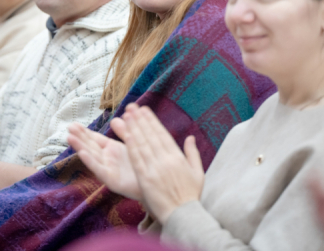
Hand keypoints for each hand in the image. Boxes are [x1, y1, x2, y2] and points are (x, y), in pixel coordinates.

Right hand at [67, 122, 141, 200]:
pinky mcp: (112, 180)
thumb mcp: (132, 143)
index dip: (84, 132)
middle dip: (79, 137)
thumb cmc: (143, 164)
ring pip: (91, 156)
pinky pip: (99, 170)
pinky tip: (82, 153)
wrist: (156, 184)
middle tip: (68, 128)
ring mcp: (108, 170)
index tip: (73, 124)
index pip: (94, 139)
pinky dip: (90, 162)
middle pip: (90, 146)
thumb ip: (124, 131)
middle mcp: (107, 159)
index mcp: (111, 149)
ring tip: (69, 138)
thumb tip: (115, 118)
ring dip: (80, 147)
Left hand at [122, 104, 204, 224]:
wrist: (183, 215)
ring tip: (126, 116)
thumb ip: (192, 153)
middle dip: (140, 120)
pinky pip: (137, 159)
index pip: (162, 134)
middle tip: (132, 107)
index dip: (152, 121)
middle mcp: (165, 160)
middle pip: (150, 136)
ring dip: (133, 128)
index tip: (145, 110)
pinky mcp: (145, 179)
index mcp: (177, 157)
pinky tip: (125, 136)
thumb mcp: (198, 173)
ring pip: (142, 144)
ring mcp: (154, 169)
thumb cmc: (191, 196)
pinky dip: (131, 146)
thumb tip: (190, 137)